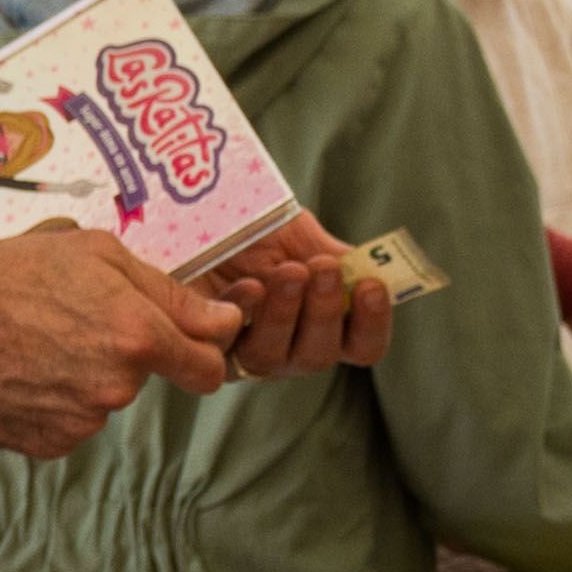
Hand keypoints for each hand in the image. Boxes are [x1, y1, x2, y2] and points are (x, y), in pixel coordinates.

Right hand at [0, 224, 238, 459]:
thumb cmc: (9, 274)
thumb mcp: (94, 252)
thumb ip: (168, 291)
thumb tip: (223, 322)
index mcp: (138, 336)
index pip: (206, 366)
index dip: (201, 351)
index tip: (189, 342)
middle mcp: (115, 388)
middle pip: (142, 378)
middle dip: (120, 353)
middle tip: (69, 319)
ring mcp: (78, 422)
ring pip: (98, 401)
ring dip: (79, 378)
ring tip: (31, 343)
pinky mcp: (43, 445)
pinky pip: (62, 424)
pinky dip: (47, 403)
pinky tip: (16, 372)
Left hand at [217, 240, 390, 380]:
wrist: (198, 215)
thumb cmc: (256, 232)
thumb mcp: (303, 237)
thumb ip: (337, 258)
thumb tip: (374, 272)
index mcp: (324, 325)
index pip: (362, 346)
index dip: (373, 324)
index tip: (371, 286)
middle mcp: (289, 349)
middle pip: (319, 356)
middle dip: (326, 311)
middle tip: (325, 268)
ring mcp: (244, 354)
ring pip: (272, 356)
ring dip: (285, 313)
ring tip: (289, 271)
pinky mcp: (203, 349)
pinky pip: (224, 346)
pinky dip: (242, 313)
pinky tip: (250, 286)